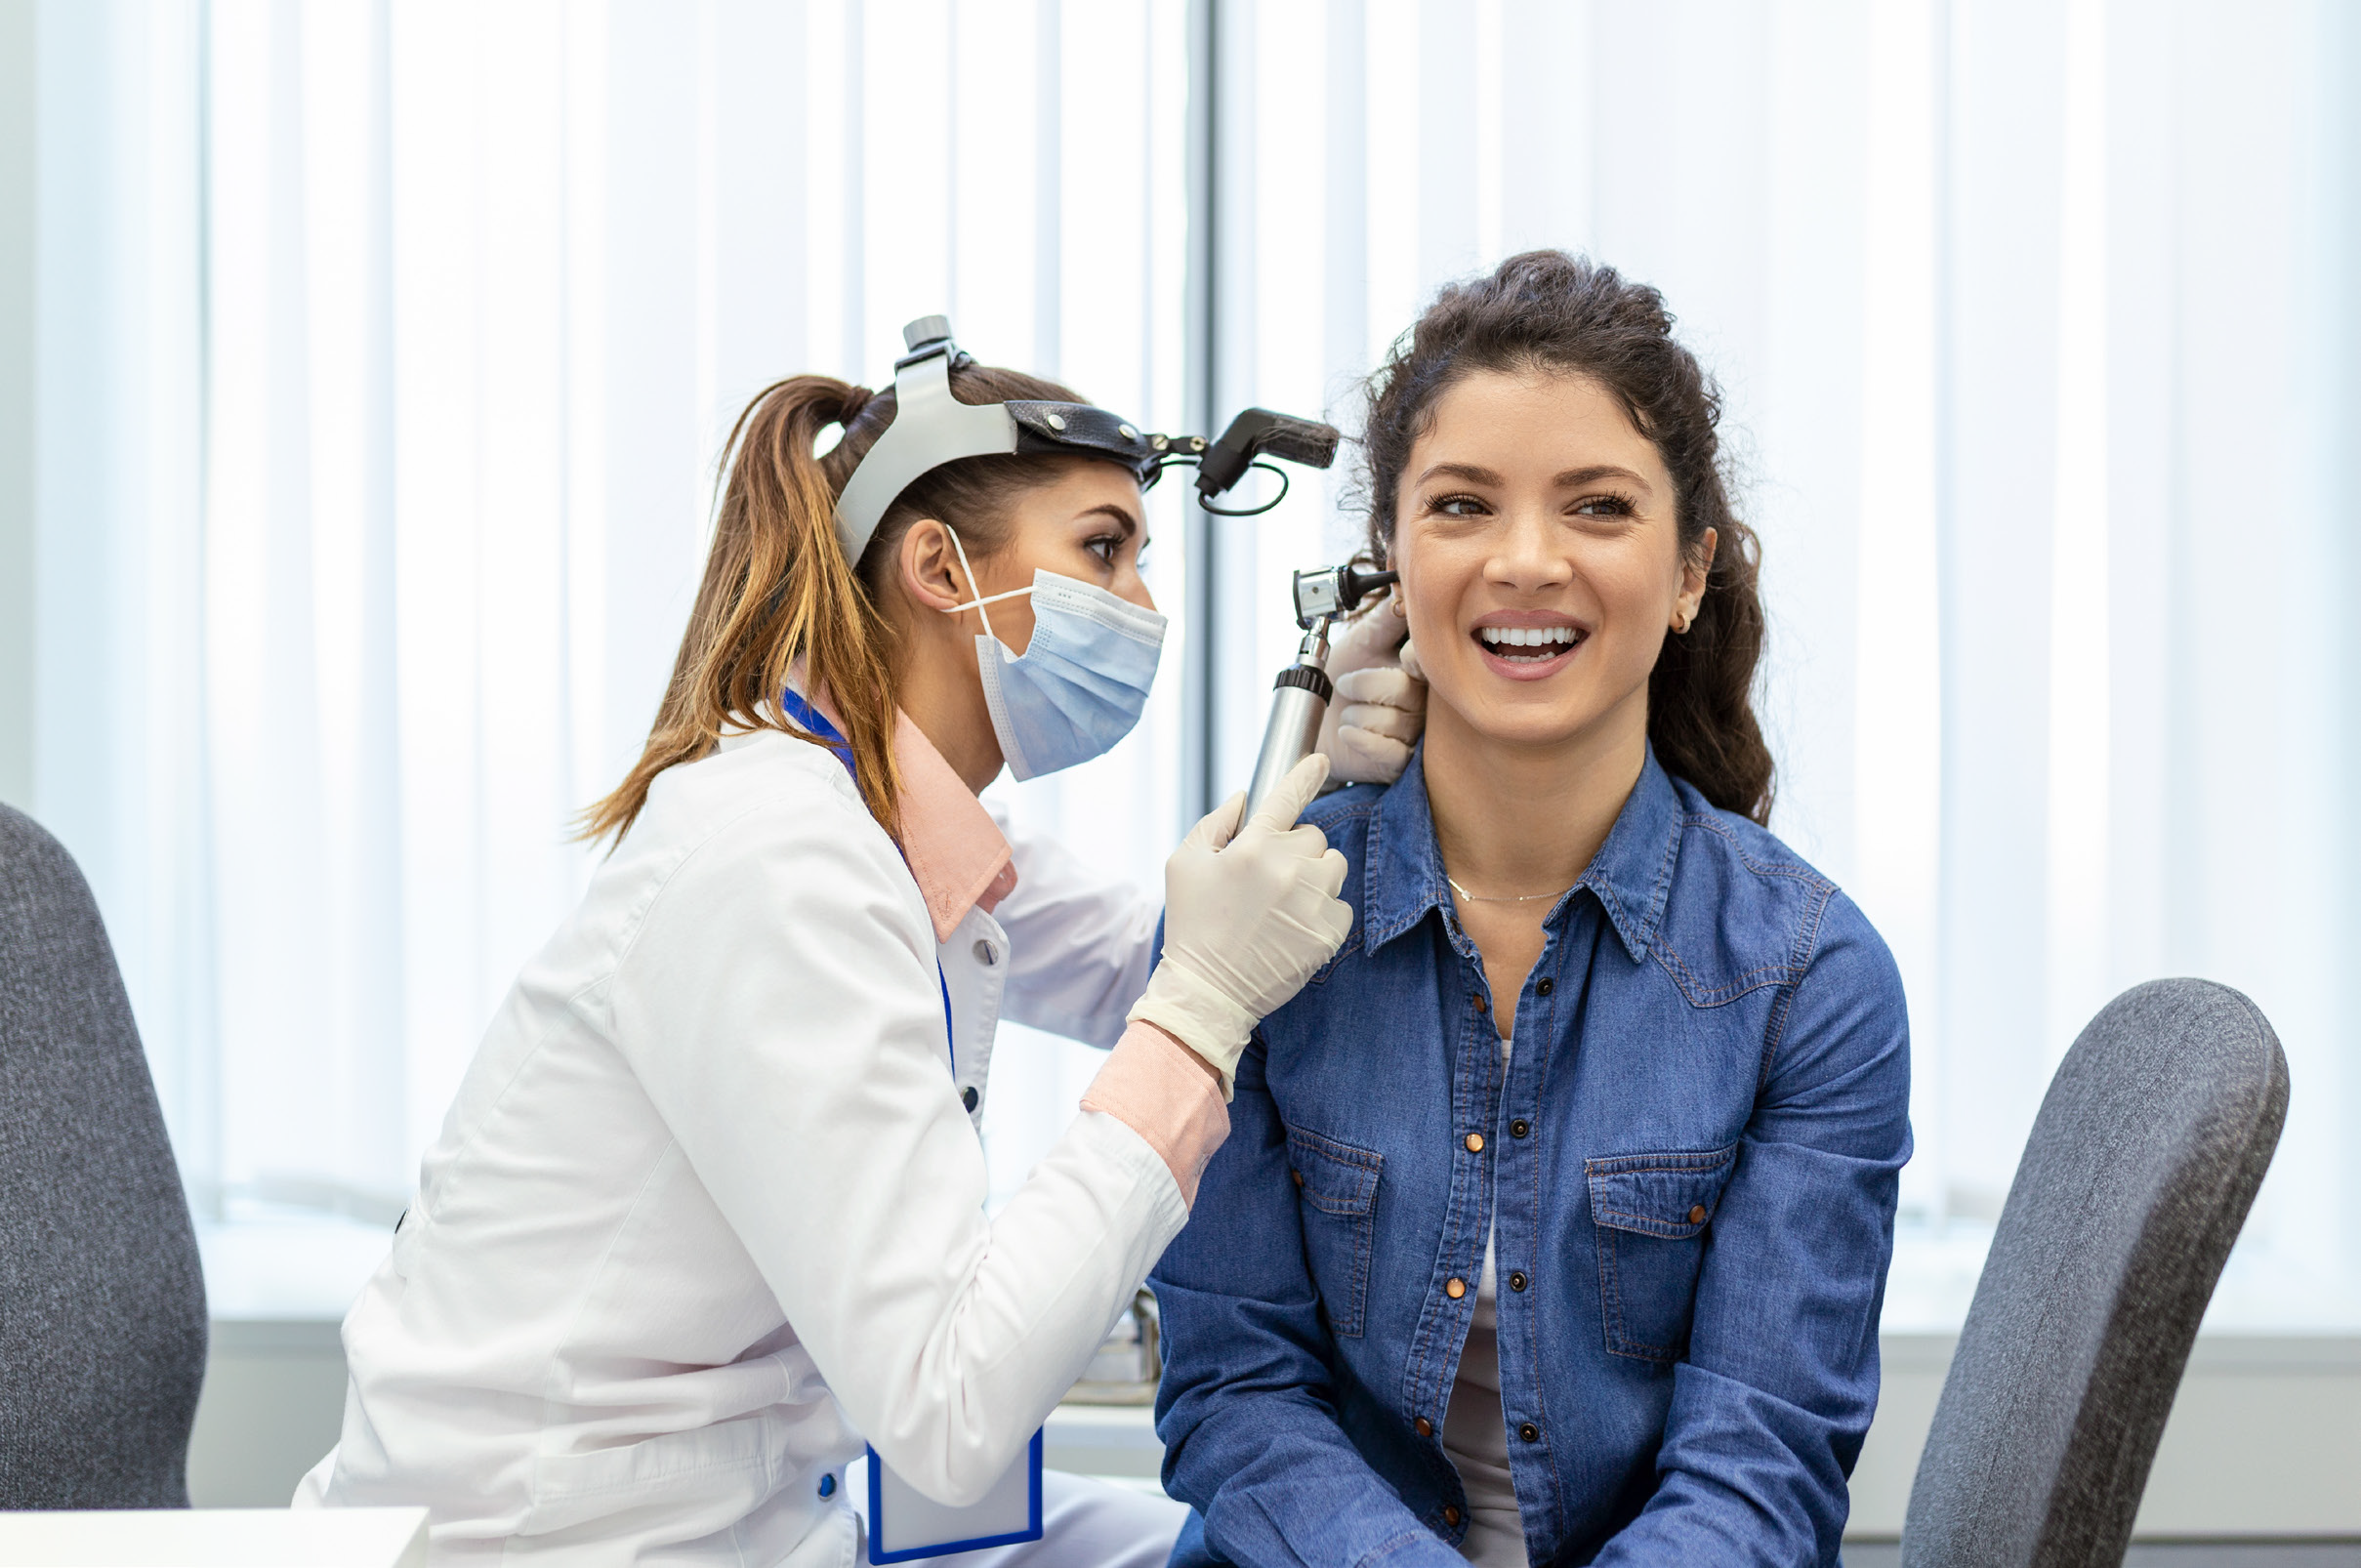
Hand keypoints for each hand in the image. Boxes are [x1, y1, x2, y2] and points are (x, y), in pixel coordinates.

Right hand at [1129, 755, 1352, 1095]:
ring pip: (1333, 866)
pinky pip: (1341, 904)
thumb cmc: (1191, 925)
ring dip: (1314, 876)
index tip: (1320, 761)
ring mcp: (1313, 901)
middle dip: (1294, 849)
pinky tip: (1294, 927)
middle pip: (1314, 836)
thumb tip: (1244, 798)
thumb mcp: (1183, 865)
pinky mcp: (1329, 932)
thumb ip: (1215, 823)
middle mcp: (1288, 868)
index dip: (1306, 774)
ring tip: (1283, 903)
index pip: (1287, 796)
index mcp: (1251, 846)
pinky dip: (1323, 911)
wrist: (1208, 992)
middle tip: (1266, 877)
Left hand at [1314, 603, 1425, 784]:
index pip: (1428, 660)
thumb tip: (1404, 589)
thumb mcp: (1360, 641)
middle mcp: (1421, 701)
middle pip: (1405, 689)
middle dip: (1365, 684)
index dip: (1412, 657)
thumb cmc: (1337, 678)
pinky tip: (1348, 731)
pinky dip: (1362, 738)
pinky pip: (1391, 751)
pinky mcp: (1399, 761)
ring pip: (1394, 720)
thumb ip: (1385, 618)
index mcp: (1416, 668)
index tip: (1398, 655)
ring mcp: (1412, 733)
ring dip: (1358, 714)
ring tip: (1349, 711)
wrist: (1313, 722)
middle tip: (1345, 683)